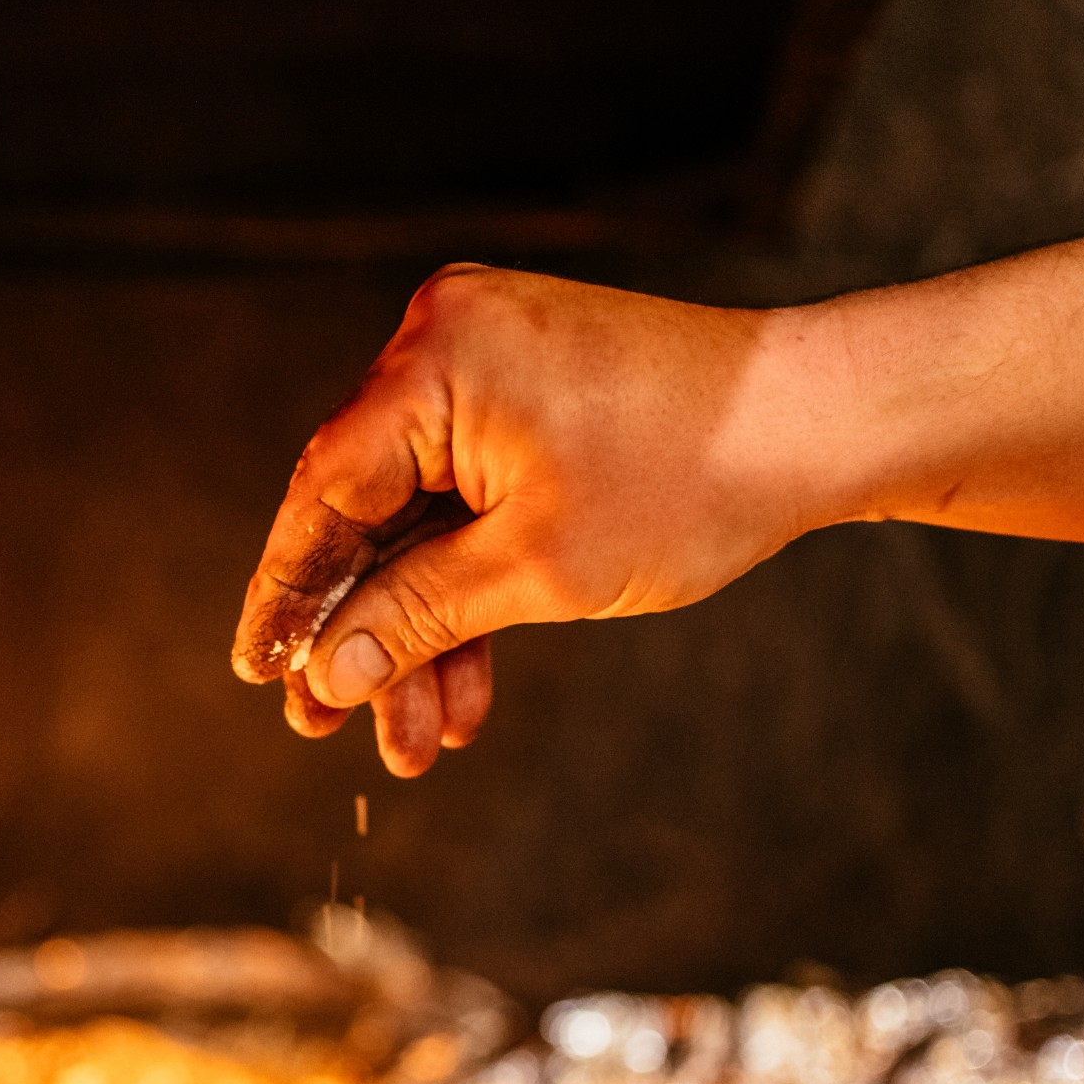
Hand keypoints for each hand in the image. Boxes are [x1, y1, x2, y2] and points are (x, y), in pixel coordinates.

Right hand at [231, 263, 828, 774]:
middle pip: (370, 513)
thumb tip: (323, 672)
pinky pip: (470, 499)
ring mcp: (491, 367)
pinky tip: (465, 683)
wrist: (822, 422)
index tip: (260, 673)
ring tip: (419, 739)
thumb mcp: (535, 571)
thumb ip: (412, 619)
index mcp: (435, 361)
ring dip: (422, 629)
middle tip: (332, 729)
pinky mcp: (530, 396)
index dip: (288, 594)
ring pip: (424, 521)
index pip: (326, 493)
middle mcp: (447, 345)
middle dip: (365, 633)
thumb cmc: (691, 478)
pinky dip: (470, 584)